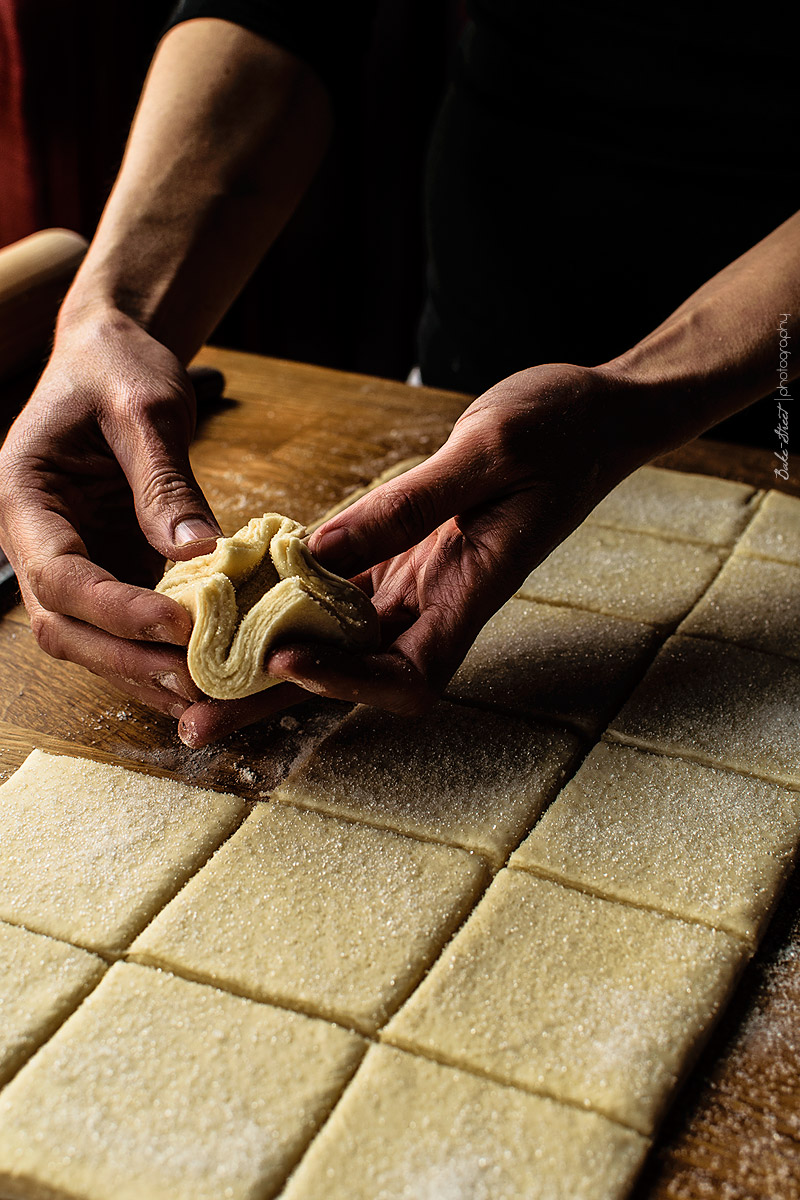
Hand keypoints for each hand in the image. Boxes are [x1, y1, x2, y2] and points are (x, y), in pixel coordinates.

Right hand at [0, 310, 222, 716]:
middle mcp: (36, 539)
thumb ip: (164, 482)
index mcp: (23, 496)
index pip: (58, 574)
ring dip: (143, 671)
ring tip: (208, 691)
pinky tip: (207, 670)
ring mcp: (70, 559)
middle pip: (65, 626)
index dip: (116, 610)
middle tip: (197, 682)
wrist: (111, 355)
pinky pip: (124, 623)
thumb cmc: (117, 366)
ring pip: (90, 638)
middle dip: (128, 660)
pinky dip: (159, 652)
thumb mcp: (145, 408)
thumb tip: (199, 553)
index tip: (178, 626)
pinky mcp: (107, 566)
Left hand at [179, 361, 637, 744]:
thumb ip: (410, 504)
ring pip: (335, 637)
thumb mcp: (487, 452)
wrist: (596, 414)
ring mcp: (418, 580)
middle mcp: (440, 601)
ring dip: (269, 657)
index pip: (408, 675)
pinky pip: (338, 588)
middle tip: (198, 716)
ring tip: (194, 673)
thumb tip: (320, 549)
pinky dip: (290, 596)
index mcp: (472, 591)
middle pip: (353, 674)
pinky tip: (237, 595)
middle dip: (278, 699)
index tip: (284, 663)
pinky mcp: (403, 553)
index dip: (346, 683)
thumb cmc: (562, 429)